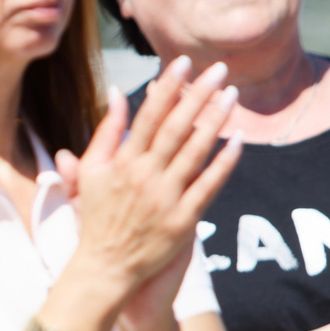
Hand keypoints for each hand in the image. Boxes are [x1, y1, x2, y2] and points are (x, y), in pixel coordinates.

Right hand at [55, 59, 240, 317]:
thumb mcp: (91, 172)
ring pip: (196, 151)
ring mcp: (165, 198)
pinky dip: (224, 163)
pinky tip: (238, 140)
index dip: (168, 86)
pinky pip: (209, 186)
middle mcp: (144, 176)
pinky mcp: (184, 220)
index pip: (149, 114)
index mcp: (122, 162)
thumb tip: (117, 94)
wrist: (105, 268)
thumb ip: (106, 132)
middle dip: (198, 94)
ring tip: (232, 95)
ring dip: (216, 120)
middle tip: (219, 69)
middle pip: (177, 126)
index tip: (184, 63)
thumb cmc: (96, 217)